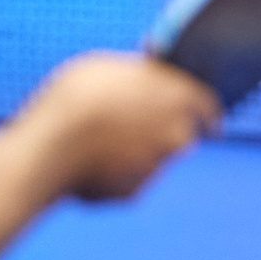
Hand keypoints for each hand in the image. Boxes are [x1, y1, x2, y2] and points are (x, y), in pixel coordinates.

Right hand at [24, 53, 218, 201]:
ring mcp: (156, 167)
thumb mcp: (109, 66)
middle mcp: (176, 134)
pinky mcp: (133, 193)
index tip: (209, 120)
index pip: (208, 105)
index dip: (206, 111)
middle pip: (181, 133)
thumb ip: (139, 74)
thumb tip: (149, 71)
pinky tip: (89, 160)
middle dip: (165, 130)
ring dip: (138, 151)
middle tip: (133, 122)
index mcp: (177, 95)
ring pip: (154, 158)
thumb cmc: (78, 96)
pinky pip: (130, 179)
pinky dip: (117, 172)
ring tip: (99, 138)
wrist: (50, 145)